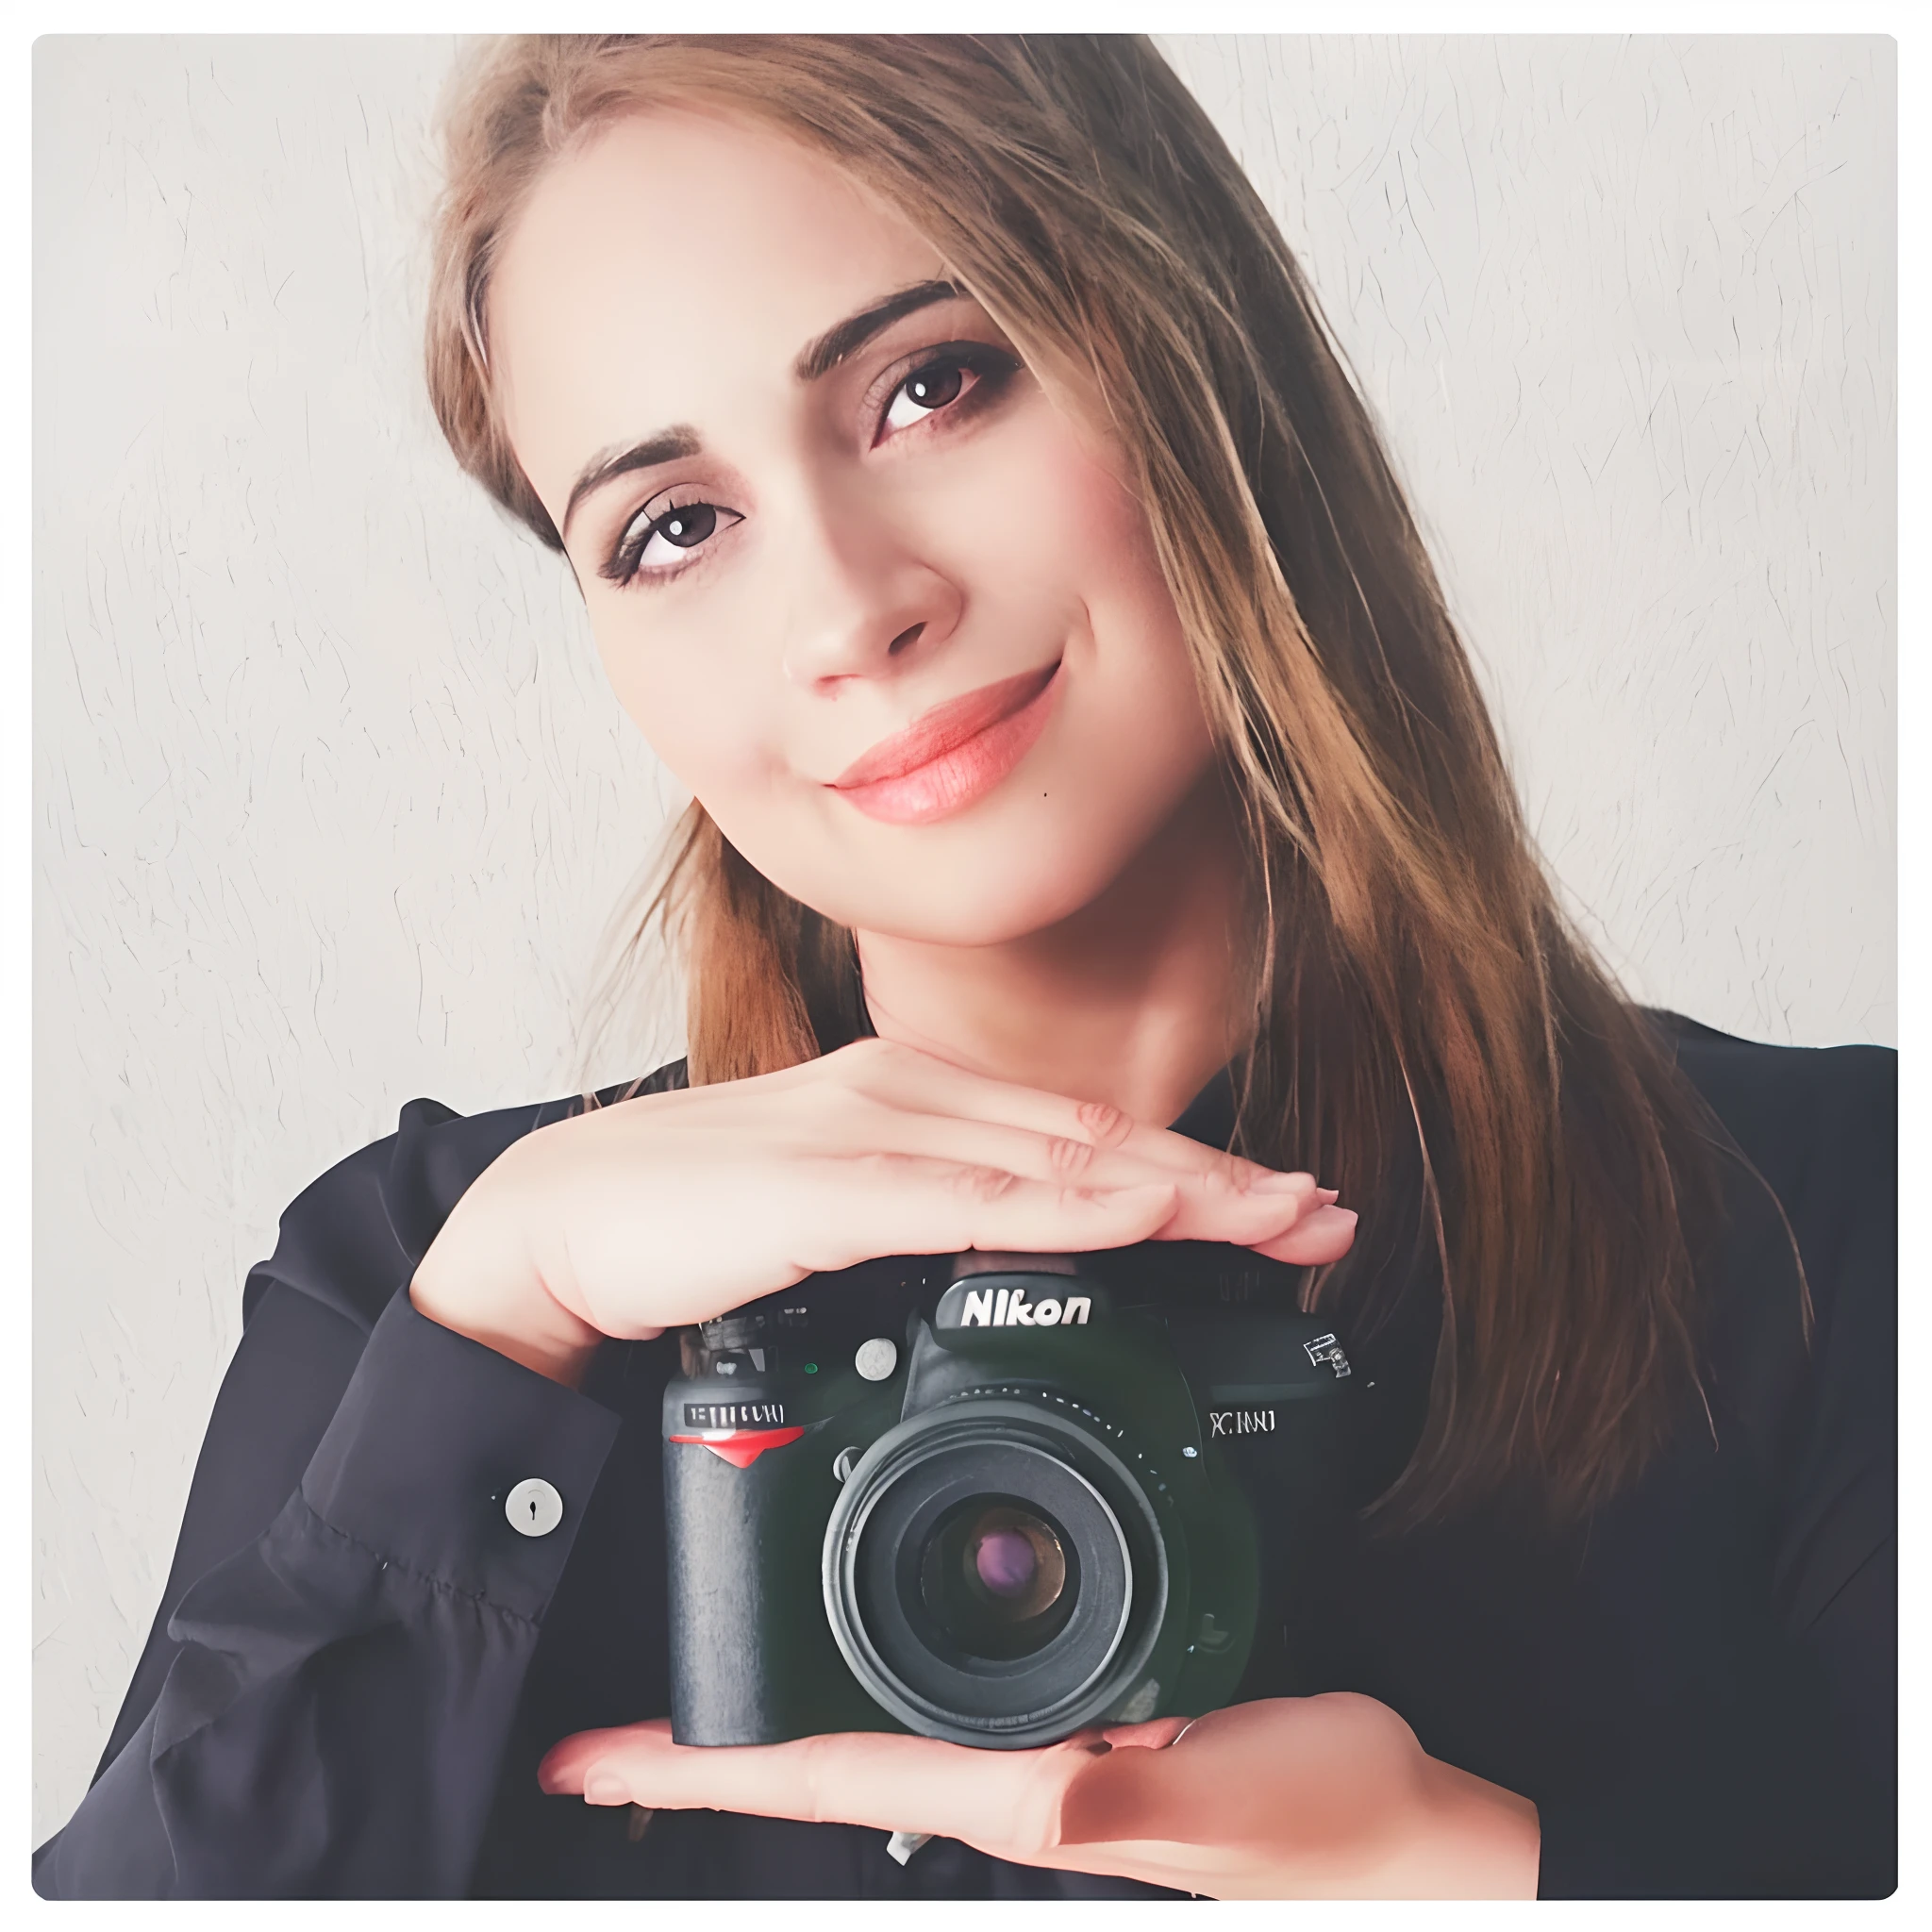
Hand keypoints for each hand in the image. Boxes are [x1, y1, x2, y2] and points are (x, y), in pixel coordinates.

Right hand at [411, 1037, 1356, 1385]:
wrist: (556, 1222)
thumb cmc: (689, 1220)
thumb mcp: (834, 1211)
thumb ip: (921, 1218)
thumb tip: (1005, 1250)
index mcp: (908, 1096)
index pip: (1076, 1133)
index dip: (1187, 1168)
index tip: (1275, 1204)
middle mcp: (903, 1094)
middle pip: (1093, 1138)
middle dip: (1220, 1181)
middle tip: (1325, 1214)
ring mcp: (866, 1134)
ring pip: (1055, 1159)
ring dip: (1181, 1191)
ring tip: (1281, 1220)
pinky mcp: (823, 1189)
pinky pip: (969, 1199)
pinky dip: (1069, 1209)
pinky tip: (1144, 1220)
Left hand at [537, 1695, 1539, 1898]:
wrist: (1395, 1830)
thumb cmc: (1320, 1826)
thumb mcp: (1226, 1794)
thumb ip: (1127, 1789)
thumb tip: (1033, 1785)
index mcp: (1015, 1787)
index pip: (823, 1776)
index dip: (700, 1771)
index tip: (592, 1764)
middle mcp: (1006, 1769)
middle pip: (818, 1750)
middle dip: (705, 1739)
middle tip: (604, 1724)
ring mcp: (1037, 1743)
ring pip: (870, 1716)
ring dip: (773, 1699)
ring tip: (693, 1671)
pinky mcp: (1081, 1709)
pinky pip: (942, 1682)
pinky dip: (872, 1655)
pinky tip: (863, 1621)